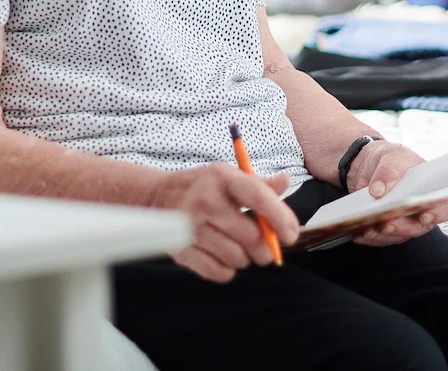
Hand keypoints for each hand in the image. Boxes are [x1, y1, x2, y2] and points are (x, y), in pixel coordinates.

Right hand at [151, 164, 298, 282]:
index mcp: (222, 178)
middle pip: (250, 235)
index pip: (257, 196)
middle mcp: (206, 201)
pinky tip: (224, 258)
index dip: (279, 217)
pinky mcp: (182, 250)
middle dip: (265, 248)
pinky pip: (218, 272)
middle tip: (266, 249)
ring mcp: (191, 227)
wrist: (157, 197)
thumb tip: (286, 181)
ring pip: (236, 257)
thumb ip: (259, 184)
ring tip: (239, 248)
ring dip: (245, 259)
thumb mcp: (228, 177)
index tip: (290, 235)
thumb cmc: (202, 187)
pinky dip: (227, 271)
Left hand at [345, 141, 447, 246]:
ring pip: (399, 235)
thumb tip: (379, 190)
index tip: (424, 215)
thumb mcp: (391, 156)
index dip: (440, 214)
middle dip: (402, 226)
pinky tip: (359, 230)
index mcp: (433, 190)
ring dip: (384, 233)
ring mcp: (406, 222)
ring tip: (369, 226)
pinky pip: (382, 238)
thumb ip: (389, 170)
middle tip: (388, 222)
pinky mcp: (389, 230)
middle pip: (420, 227)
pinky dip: (370, 236)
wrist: (369, 166)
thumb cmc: (390, 160)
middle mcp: (423, 210)